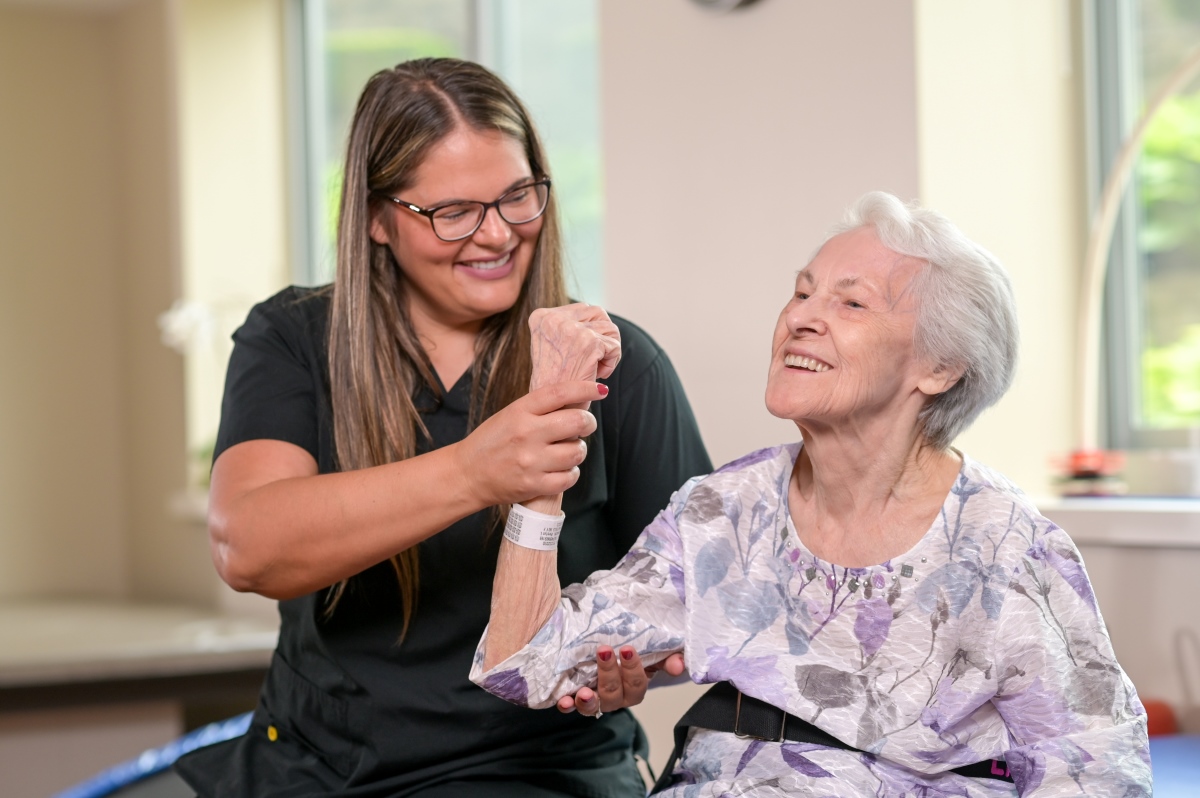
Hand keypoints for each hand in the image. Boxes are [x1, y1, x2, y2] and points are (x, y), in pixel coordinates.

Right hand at [456, 380, 607, 507]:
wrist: (467, 474)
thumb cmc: (491, 442)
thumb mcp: (510, 415)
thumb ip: (540, 408)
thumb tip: (579, 401)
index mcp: (520, 411)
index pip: (561, 393)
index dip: (586, 389)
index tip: (599, 390)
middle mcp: (527, 434)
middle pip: (577, 422)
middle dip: (588, 422)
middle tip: (584, 425)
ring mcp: (531, 461)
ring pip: (577, 451)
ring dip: (578, 450)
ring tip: (567, 450)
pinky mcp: (534, 485)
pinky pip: (570, 477)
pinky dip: (571, 473)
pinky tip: (562, 469)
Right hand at [529, 304, 621, 394]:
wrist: (551, 409)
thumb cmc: (554, 381)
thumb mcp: (551, 345)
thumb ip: (566, 326)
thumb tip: (595, 312)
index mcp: (542, 317)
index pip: (583, 309)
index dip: (590, 330)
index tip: (581, 352)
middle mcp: (554, 319)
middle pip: (599, 314)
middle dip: (602, 337)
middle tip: (593, 359)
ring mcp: (572, 330)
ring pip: (610, 329)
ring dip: (607, 351)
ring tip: (593, 368)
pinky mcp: (589, 343)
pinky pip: (614, 346)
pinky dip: (611, 363)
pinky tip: (597, 374)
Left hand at [557, 647, 686, 715]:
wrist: (601, 643)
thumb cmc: (627, 647)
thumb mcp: (650, 650)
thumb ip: (667, 656)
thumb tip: (679, 665)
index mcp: (634, 687)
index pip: (637, 684)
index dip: (633, 670)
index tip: (627, 649)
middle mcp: (615, 697)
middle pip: (614, 694)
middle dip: (609, 674)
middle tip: (604, 650)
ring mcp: (594, 698)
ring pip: (593, 706)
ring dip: (588, 701)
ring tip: (583, 693)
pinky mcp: (574, 696)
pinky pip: (570, 706)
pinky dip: (567, 705)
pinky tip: (563, 701)